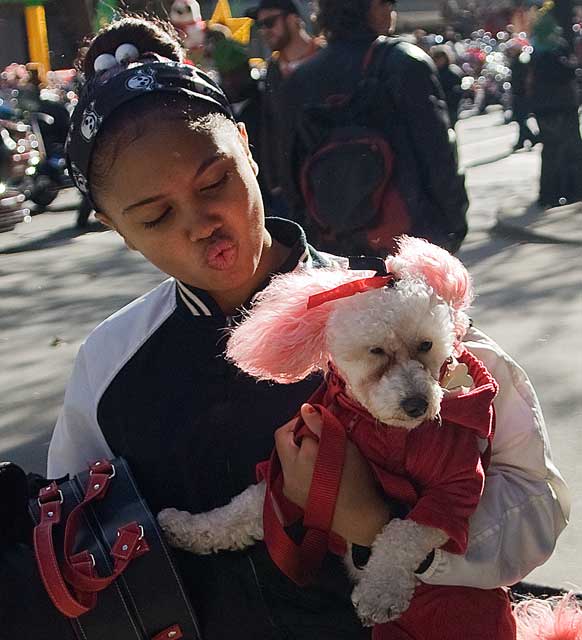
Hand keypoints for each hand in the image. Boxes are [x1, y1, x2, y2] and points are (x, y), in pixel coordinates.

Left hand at [274, 404, 390, 545]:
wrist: (358, 518)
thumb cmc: (357, 479)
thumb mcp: (344, 446)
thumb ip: (321, 425)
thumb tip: (304, 407)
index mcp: (305, 455)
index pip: (299, 426)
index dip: (309, 421)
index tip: (320, 423)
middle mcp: (290, 469)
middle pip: (283, 439)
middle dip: (296, 432)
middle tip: (315, 434)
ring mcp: (287, 484)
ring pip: (285, 455)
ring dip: (296, 448)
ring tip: (317, 453)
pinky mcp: (289, 495)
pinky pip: (288, 470)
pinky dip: (297, 464)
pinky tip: (314, 470)